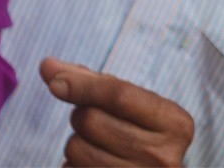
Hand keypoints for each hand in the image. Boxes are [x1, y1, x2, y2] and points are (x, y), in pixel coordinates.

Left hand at [40, 57, 193, 166]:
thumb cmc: (137, 133)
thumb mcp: (130, 104)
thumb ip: (91, 81)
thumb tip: (48, 66)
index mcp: (175, 124)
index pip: (119, 95)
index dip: (81, 85)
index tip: (54, 81)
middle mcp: (164, 156)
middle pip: (91, 120)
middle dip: (81, 115)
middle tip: (95, 123)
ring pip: (76, 148)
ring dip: (76, 143)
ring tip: (97, 146)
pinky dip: (72, 165)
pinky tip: (92, 165)